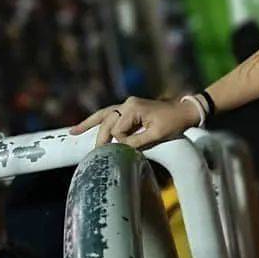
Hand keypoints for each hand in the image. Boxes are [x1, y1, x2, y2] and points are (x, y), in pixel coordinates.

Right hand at [69, 97, 197, 149]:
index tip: (129, 148)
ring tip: (73, 132)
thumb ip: (136, 142)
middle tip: (94, 154)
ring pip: (104, 116)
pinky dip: (98, 121)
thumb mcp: (156, 135)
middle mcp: (127, 104)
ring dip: (90, 124)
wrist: (185, 111)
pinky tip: (83, 127)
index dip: (122, 142)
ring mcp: (127, 105)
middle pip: (107, 122)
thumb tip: (118, 148)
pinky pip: (110, 116)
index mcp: (133, 108)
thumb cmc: (174, 122)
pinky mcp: (129, 109)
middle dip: (101, 138)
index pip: (117, 130)